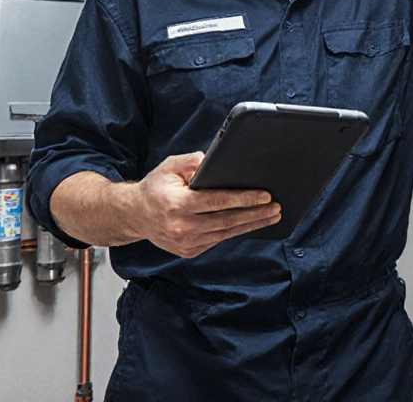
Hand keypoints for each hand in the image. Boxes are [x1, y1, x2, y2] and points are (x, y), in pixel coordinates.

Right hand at [130, 152, 280, 257]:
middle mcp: (180, 226)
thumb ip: (192, 161)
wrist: (135, 215)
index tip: (265, 195)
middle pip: (227, 220)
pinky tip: (252, 224)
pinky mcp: (188, 251)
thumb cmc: (156, 188)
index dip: (244, 198)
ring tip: (272, 216)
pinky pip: (218, 240)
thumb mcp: (169, 166)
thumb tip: (215, 161)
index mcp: (176, 204)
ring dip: (252, 225)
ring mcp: (184, 242)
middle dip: (256, 213)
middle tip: (277, 207)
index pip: (217, 201)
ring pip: (226, 234)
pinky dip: (236, 232)